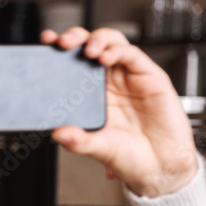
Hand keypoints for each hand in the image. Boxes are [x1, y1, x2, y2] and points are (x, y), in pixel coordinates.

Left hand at [42, 27, 197, 197]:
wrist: (161, 166)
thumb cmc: (131, 156)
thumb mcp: (99, 149)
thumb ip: (79, 141)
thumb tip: (58, 134)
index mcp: (91, 96)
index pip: (72, 66)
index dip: (58, 53)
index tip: (44, 44)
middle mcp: (109, 83)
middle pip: (90, 47)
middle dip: (75, 38)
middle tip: (63, 42)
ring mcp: (129, 77)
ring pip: (112, 44)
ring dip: (98, 40)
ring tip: (88, 50)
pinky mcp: (150, 77)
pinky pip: (133, 55)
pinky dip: (119, 51)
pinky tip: (107, 56)